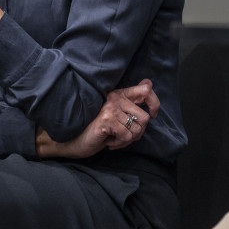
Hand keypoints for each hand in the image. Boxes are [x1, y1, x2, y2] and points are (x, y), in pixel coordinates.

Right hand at [37, 79, 158, 158]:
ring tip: (114, 138)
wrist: (73, 140)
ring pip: (138, 129)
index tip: (153, 115)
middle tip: (122, 135)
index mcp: (119, 94)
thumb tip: (148, 84)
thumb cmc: (97, 129)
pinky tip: (109, 142)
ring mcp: (111, 107)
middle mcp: (116, 97)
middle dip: (137, 132)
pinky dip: (120, 144)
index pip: (146, 91)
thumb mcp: (116, 114)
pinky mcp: (107, 119)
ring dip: (128, 140)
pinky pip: (127, 136)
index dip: (154, 104)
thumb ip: (132, 103)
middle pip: (145, 117)